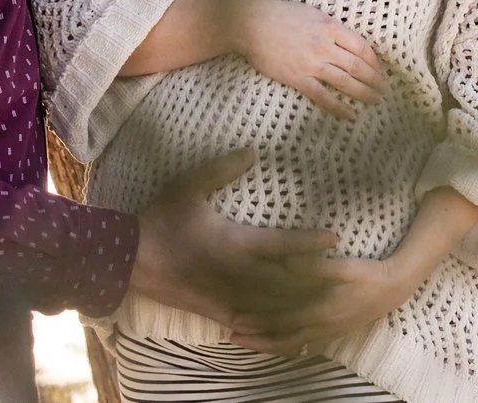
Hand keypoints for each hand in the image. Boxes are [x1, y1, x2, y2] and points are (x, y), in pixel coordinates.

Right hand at [131, 149, 340, 324]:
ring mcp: (231, 298)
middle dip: (317, 280)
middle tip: (346, 274)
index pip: (284, 245)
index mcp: (236, 243)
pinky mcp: (220, 313)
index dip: (311, 242)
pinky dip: (277, 324)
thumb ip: (222, 169)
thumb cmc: (163, 220)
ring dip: (302, 303)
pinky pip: (256, 323)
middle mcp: (239, 275)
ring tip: (328, 299)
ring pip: (276, 307)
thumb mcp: (190, 186)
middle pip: (289, 283)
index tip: (335, 238)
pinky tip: (293, 326)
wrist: (132, 261)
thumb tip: (253, 151)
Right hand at [228, 0, 384, 118]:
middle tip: (385, 90)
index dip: (375, 61)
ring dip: (364, 94)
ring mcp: (312, 63)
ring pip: (346, 82)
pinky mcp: (298, 78)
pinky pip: (323, 96)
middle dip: (375, 80)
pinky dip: (339, 107)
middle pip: (358, 66)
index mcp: (330, 26)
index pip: (362, 47)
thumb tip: (345, 41)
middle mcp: (325, 46)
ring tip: (375, 102)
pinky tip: (350, 114)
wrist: (250, 23)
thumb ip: (329, 27)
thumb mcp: (311, 13)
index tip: (380, 70)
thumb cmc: (279, 14)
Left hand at [230, 254, 417, 354]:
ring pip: (295, 346)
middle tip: (233, 337)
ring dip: (271, 345)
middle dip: (258, 340)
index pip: (283, 321)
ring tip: (250, 342)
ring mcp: (330, 333)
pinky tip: (280, 343)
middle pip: (285, 340)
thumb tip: (286, 262)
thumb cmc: (370, 273)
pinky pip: (307, 345)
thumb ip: (315, 266)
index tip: (236, 320)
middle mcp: (324, 327)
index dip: (259, 322)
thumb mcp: (345, 265)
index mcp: (323, 310)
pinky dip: (289, 346)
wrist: (396, 286)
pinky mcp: (336, 332)